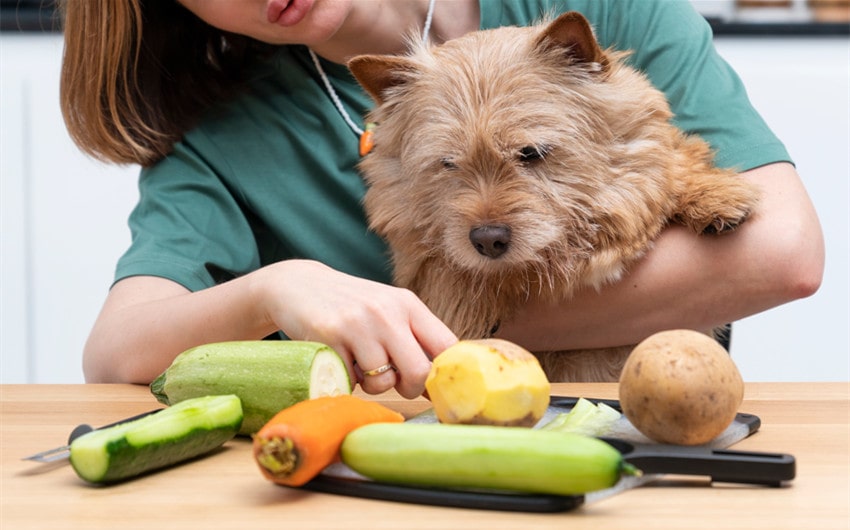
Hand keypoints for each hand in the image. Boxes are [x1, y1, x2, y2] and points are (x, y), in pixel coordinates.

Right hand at [257, 260, 456, 397]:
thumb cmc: (353, 307)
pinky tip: (340, 358)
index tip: (435, 384)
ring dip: (372, 385)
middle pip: (419, 372)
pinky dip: (348, 379)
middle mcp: (387, 312)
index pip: (446, 345)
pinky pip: (351, 381)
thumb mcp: (389, 310)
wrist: (299, 286)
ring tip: (360, 365)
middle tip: (396, 382)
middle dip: (410, 388)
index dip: (445, 373)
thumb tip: (441, 385)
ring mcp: (358, 324)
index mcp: (408, 304)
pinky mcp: (329, 338)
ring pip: (382, 382)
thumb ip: (416, 339)